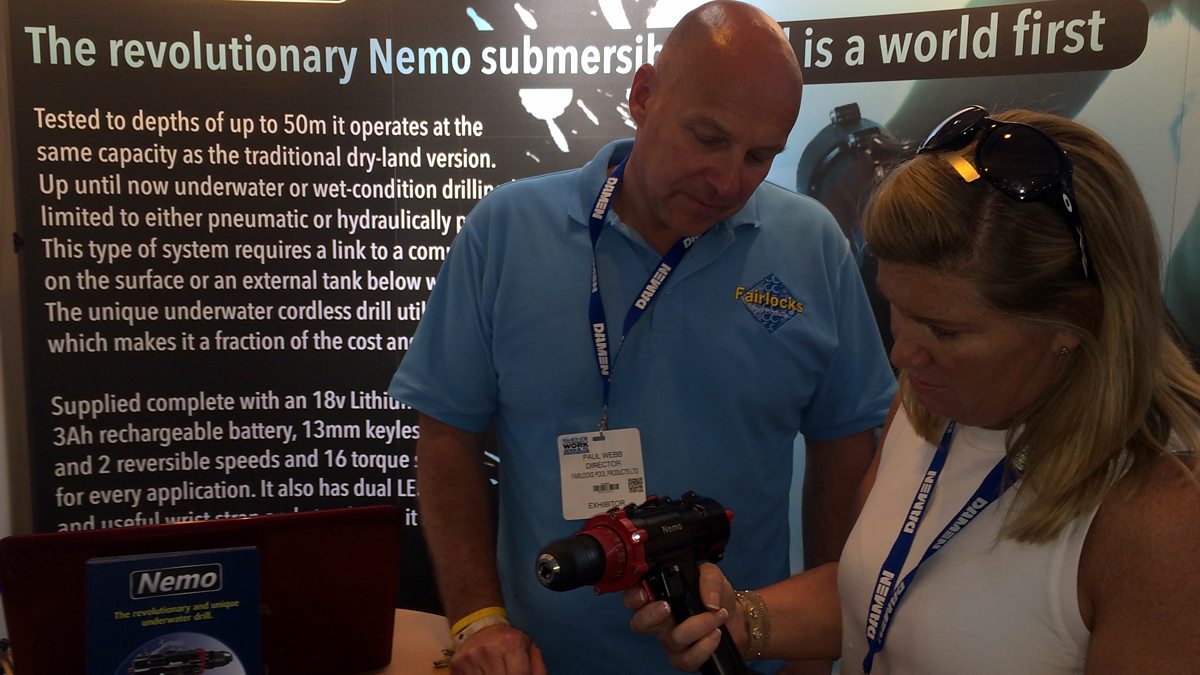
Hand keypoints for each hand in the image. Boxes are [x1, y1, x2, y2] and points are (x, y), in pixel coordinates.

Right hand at [449, 623, 546, 674]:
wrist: (479, 625)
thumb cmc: (509, 641)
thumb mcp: (528, 648)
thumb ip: (537, 668)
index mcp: (511, 644)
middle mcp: (489, 649)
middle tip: (505, 672)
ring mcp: (471, 657)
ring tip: (496, 670)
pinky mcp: (457, 663)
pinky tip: (483, 672)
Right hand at [623, 563, 743, 671]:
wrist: (737, 619)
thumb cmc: (716, 596)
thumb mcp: (712, 575)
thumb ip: (708, 579)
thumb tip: (708, 600)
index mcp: (659, 597)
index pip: (634, 598)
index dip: (633, 597)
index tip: (645, 594)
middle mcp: (660, 620)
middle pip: (639, 624)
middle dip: (650, 616)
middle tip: (667, 607)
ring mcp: (670, 641)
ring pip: (672, 640)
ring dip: (697, 626)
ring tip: (716, 615)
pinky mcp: (684, 659)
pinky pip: (688, 659)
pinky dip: (705, 646)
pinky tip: (716, 634)